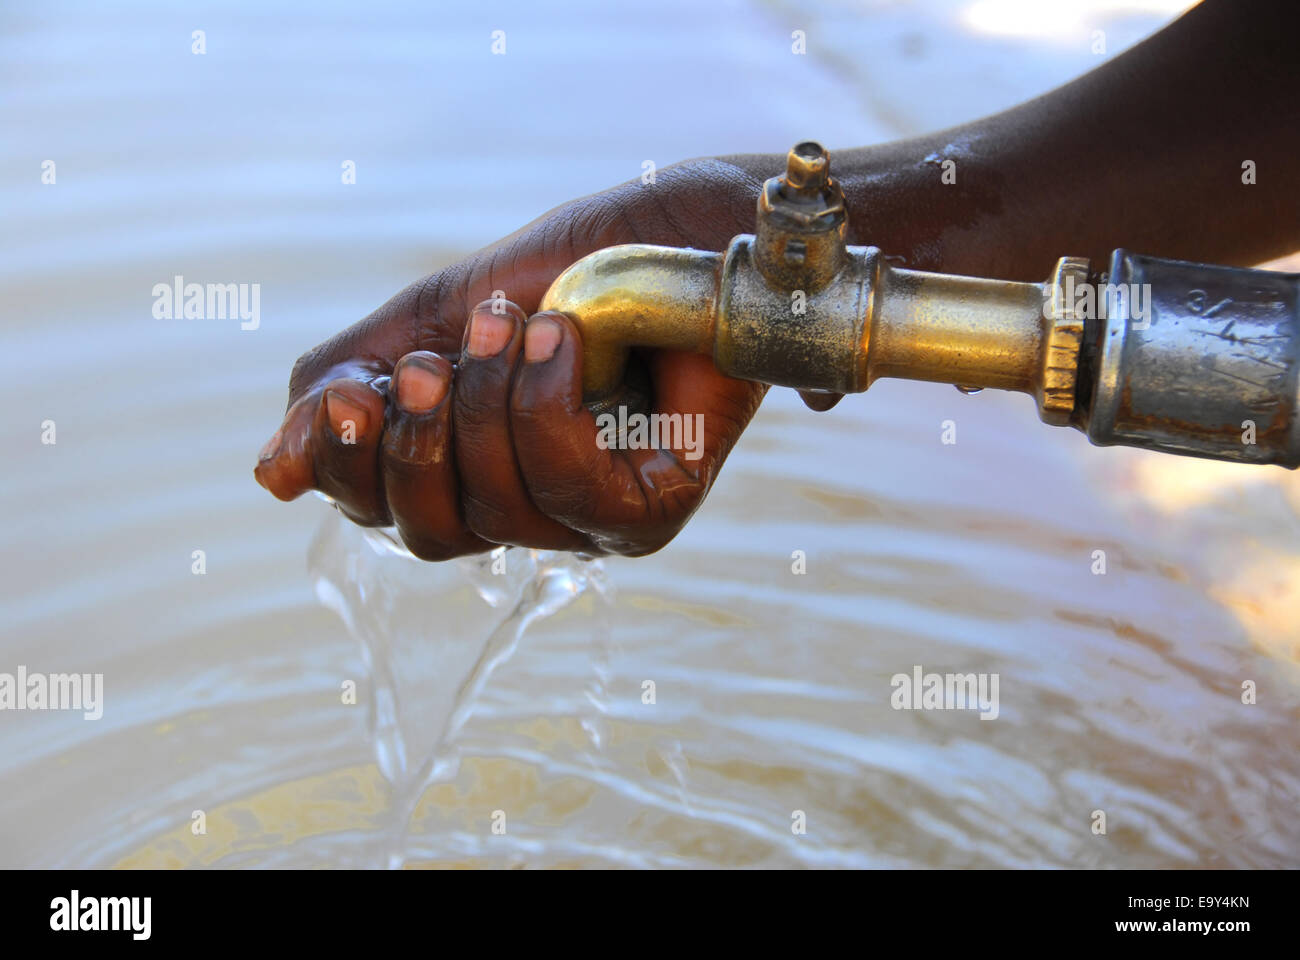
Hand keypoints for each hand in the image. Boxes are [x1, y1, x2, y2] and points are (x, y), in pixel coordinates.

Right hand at [254, 160, 766, 557]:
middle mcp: (519, 510)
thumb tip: (268, 482)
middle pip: (426, 535)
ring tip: (512, 322)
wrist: (673, 234)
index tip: (355, 389)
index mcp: (461, 469)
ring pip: (496, 513)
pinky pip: (571, 497)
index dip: (348, 461)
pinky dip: (548, 409)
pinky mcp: (646, 515)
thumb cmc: (562, 275)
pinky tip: (563, 343)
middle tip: (432, 359)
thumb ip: (347, 391)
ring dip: (488, 405)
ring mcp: (584, 522)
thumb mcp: (430, 320)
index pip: (375, 509)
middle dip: (417, 442)